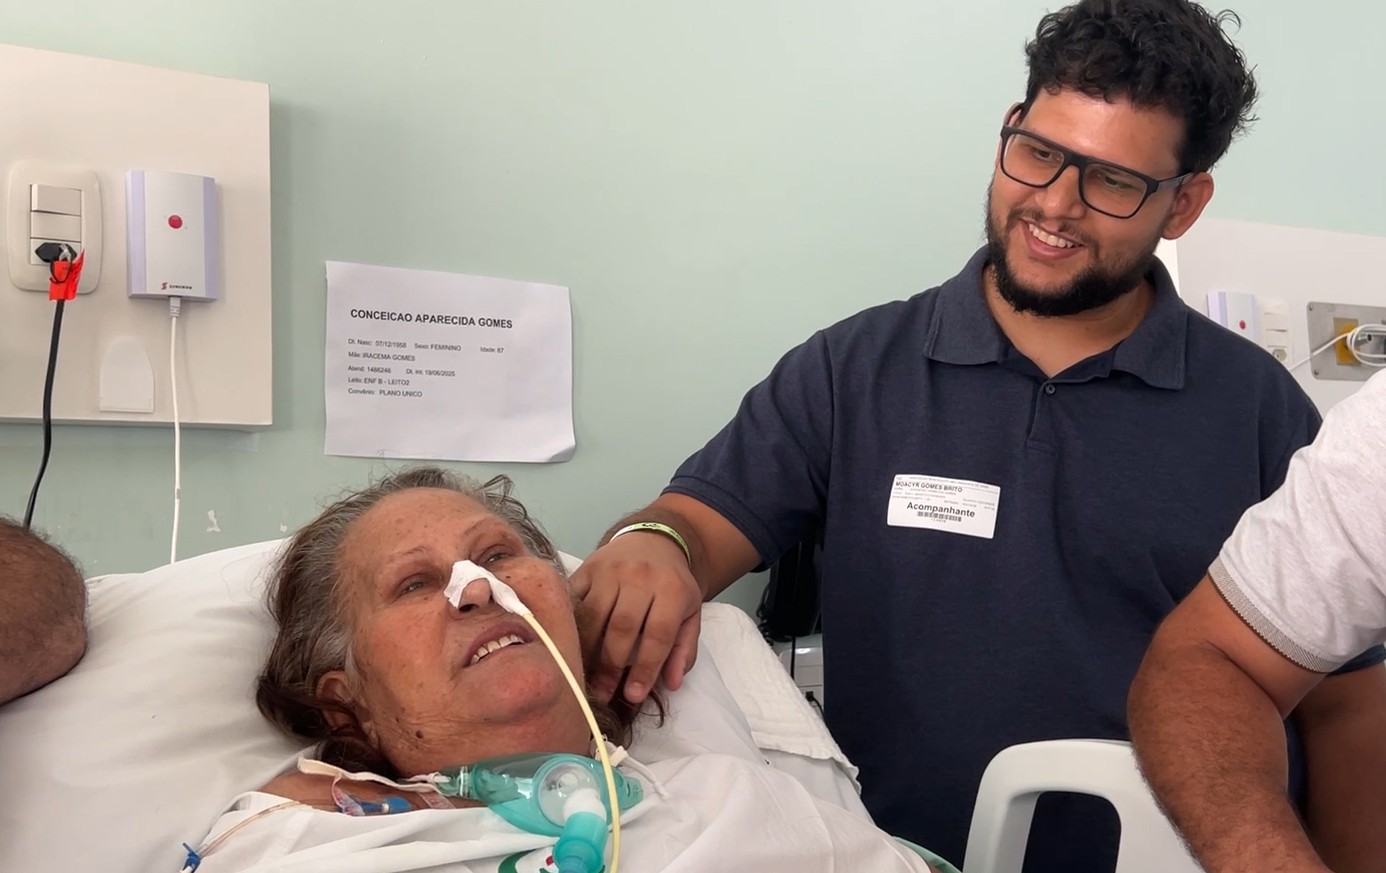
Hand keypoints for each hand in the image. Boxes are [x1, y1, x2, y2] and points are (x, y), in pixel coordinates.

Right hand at [571, 531, 703, 703]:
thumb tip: (672, 684)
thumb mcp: (691, 613)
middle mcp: (641, 576)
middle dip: (611, 666)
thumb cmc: (672, 585)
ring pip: (594, 616)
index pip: (658, 635)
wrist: (654, 540)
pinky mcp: (587, 566)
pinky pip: (572, 600)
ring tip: (583, 676)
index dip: (645, 668)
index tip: (633, 696)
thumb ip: (685, 649)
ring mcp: (611, 569)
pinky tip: (568, 647)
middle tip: (603, 694)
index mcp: (672, 590)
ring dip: (587, 651)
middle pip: (622, 627)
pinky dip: (569, 625)